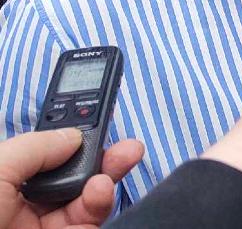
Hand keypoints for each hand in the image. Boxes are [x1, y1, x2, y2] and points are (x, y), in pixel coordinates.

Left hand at [0, 128, 142, 228]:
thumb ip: (34, 147)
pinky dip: (100, 206)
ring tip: (103, 178)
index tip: (95, 126)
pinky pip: (89, 225)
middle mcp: (21, 207)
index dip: (71, 140)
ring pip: (86, 203)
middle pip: (73, 178)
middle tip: (125, 149)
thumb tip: (72, 137)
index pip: (44, 156)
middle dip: (101, 160)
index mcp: (1, 184)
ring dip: (103, 183)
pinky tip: (99, 191)